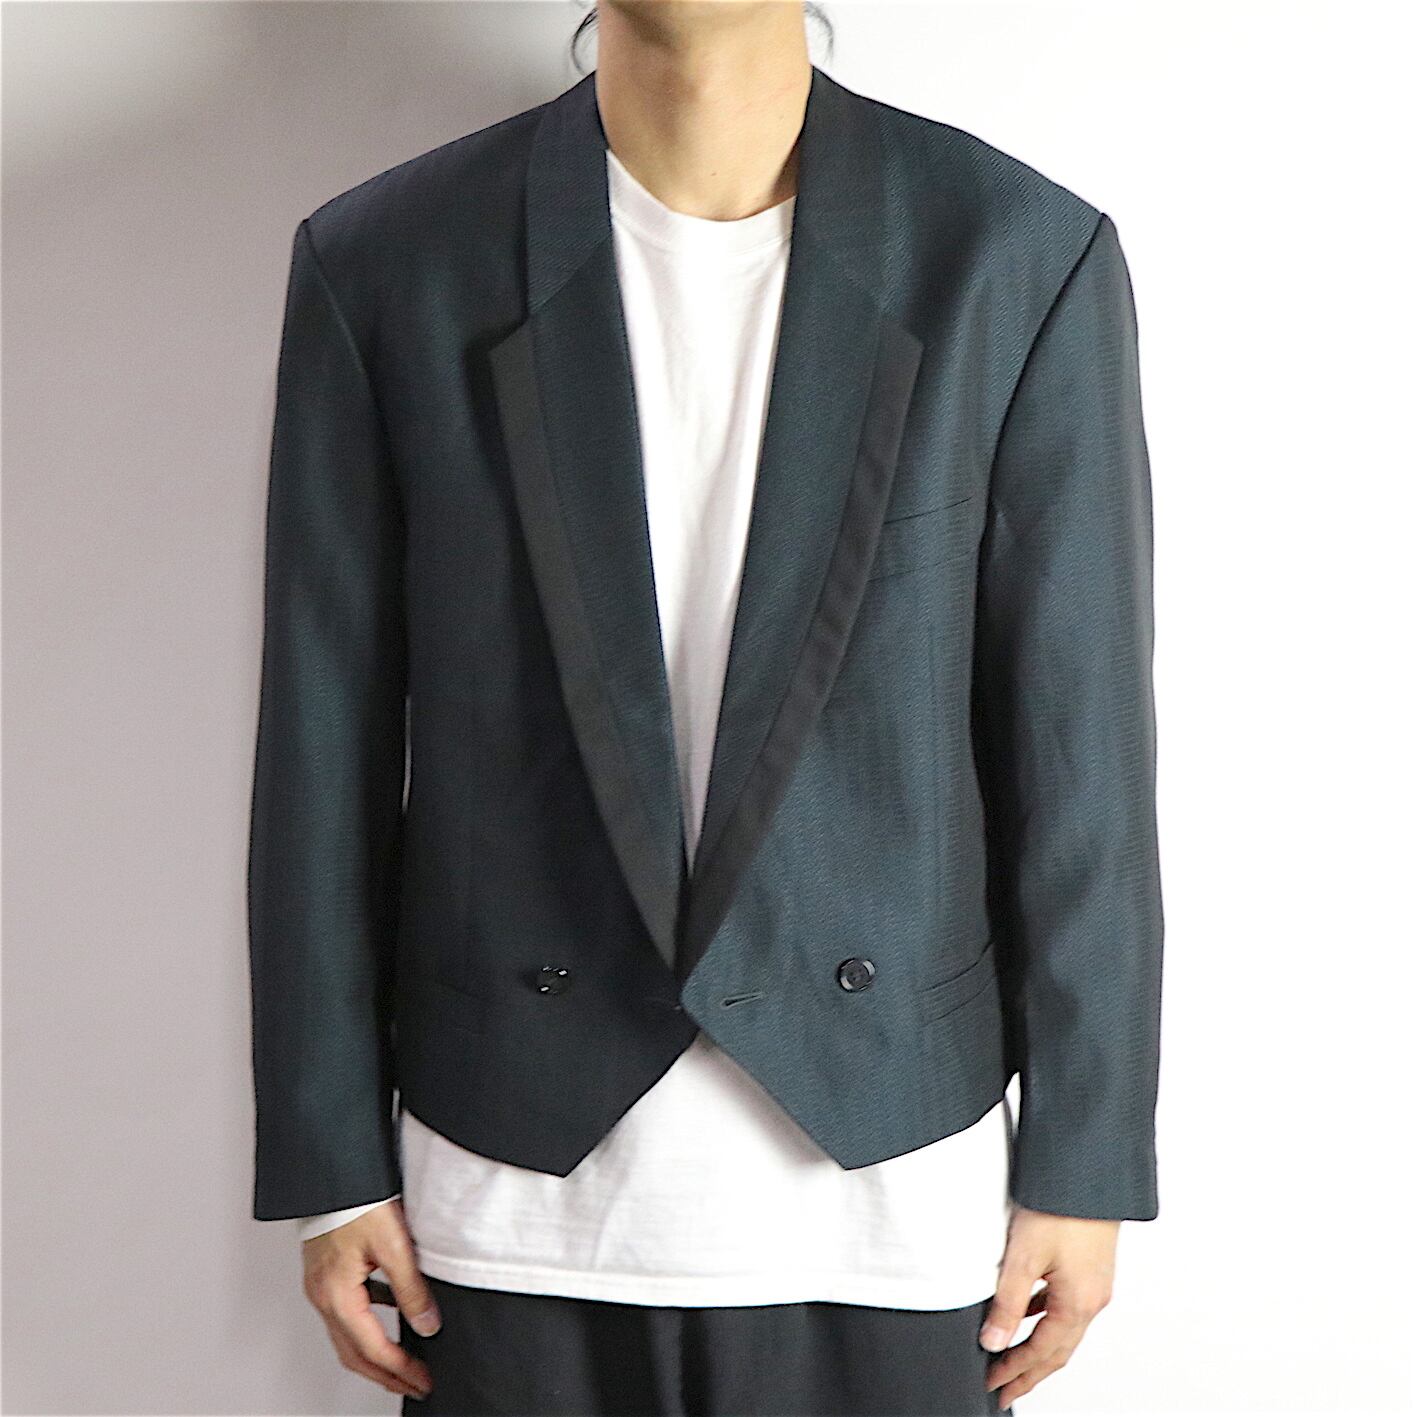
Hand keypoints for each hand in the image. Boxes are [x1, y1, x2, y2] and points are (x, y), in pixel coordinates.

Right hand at [302, 1199, 438, 1400]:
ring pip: (347, 1336)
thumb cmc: (357, 1201)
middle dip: (385, 1375)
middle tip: (414, 1384)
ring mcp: (321, 1285)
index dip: (399, 1369)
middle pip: (353, 1354)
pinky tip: (392, 1310)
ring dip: (376, 1353)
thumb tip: (428, 1325)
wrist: (334, 1173)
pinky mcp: (326, 1272)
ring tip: (405, 1359)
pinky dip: (369, 1322)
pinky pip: (347, 1310)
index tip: (422, 1381)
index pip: (371, 1349)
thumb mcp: (393, 1245)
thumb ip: (411, 1288)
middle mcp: (323, 1296)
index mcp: (337, 1295)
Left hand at [978, 1204, 1117, 1409]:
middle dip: (1029, 1372)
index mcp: (1079, 1303)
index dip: (1016, 1371)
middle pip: (1058, 1350)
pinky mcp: (1091, 1265)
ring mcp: (1095, 1283)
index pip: (1043, 1352)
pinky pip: (1066, 1305)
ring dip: (1038, 1348)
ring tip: (1011, 1358)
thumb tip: (994, 1341)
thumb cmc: (1062, 1206)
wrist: (1088, 1170)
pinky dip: (1045, 1318)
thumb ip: (1008, 1302)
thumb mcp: (1024, 1256)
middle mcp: (1093, 1298)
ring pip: (1064, 1329)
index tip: (995, 1385)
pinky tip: (1028, 1310)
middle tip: (1005, 1389)